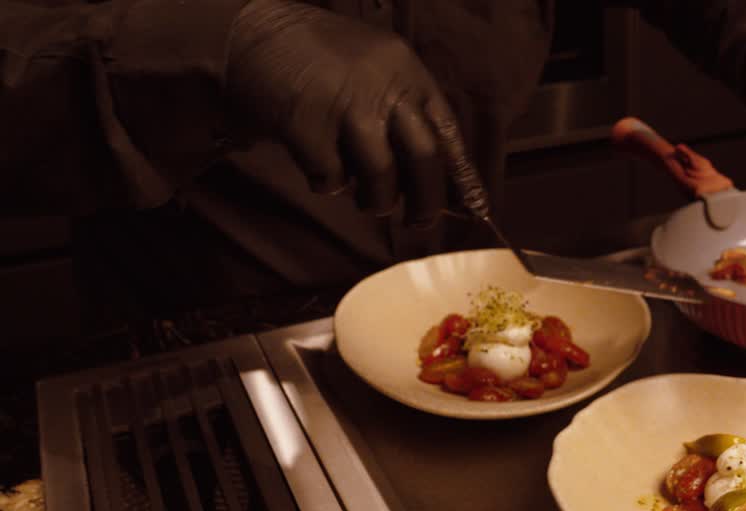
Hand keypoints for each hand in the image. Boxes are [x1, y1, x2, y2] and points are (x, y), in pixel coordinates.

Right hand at [226, 0, 444, 222]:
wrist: (250, 33)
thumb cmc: (318, 60)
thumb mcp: (374, 69)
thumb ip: (404, 113)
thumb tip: (440, 179)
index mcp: (405, 71)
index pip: (447, 131)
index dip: (462, 175)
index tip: (475, 209)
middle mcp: (382, 85)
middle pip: (424, 156)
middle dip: (427, 200)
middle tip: (421, 221)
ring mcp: (344, 104)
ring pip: (381, 174)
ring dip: (377, 199)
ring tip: (367, 200)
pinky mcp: (306, 124)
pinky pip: (331, 177)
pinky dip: (329, 185)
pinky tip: (320, 173)